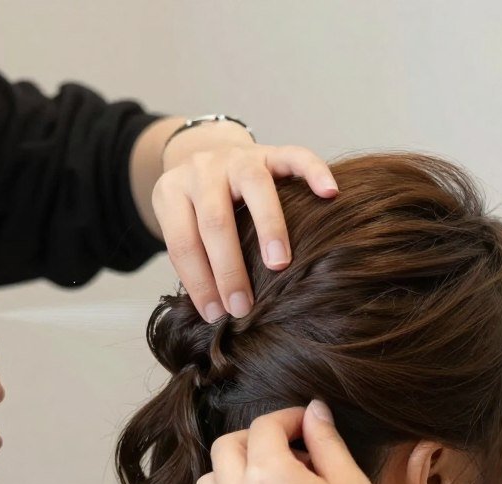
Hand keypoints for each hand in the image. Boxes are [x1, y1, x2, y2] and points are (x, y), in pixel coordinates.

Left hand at [154, 126, 336, 322]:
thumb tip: (216, 313)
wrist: (202, 155)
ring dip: (269, 227)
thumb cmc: (193, 210)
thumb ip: (191, 259)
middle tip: (244, 306)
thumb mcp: (179, 227)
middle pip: (215, 221)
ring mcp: (237, 157)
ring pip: (255, 186)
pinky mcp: (269, 151)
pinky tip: (329, 193)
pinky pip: (295, 156)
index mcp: (171, 193)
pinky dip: (314, 172)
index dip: (198, 282)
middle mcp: (202, 170)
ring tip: (280, 264)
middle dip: (230, 269)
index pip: (183, 243)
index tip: (216, 315)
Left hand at [195, 401, 400, 483]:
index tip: (308, 427)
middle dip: (254, 439)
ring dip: (233, 471)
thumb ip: (327, 443)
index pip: (264, 427)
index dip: (288, 419)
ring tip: (270, 482)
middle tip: (289, 449)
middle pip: (226, 448)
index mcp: (269, 475)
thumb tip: (314, 412)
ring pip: (209, 483)